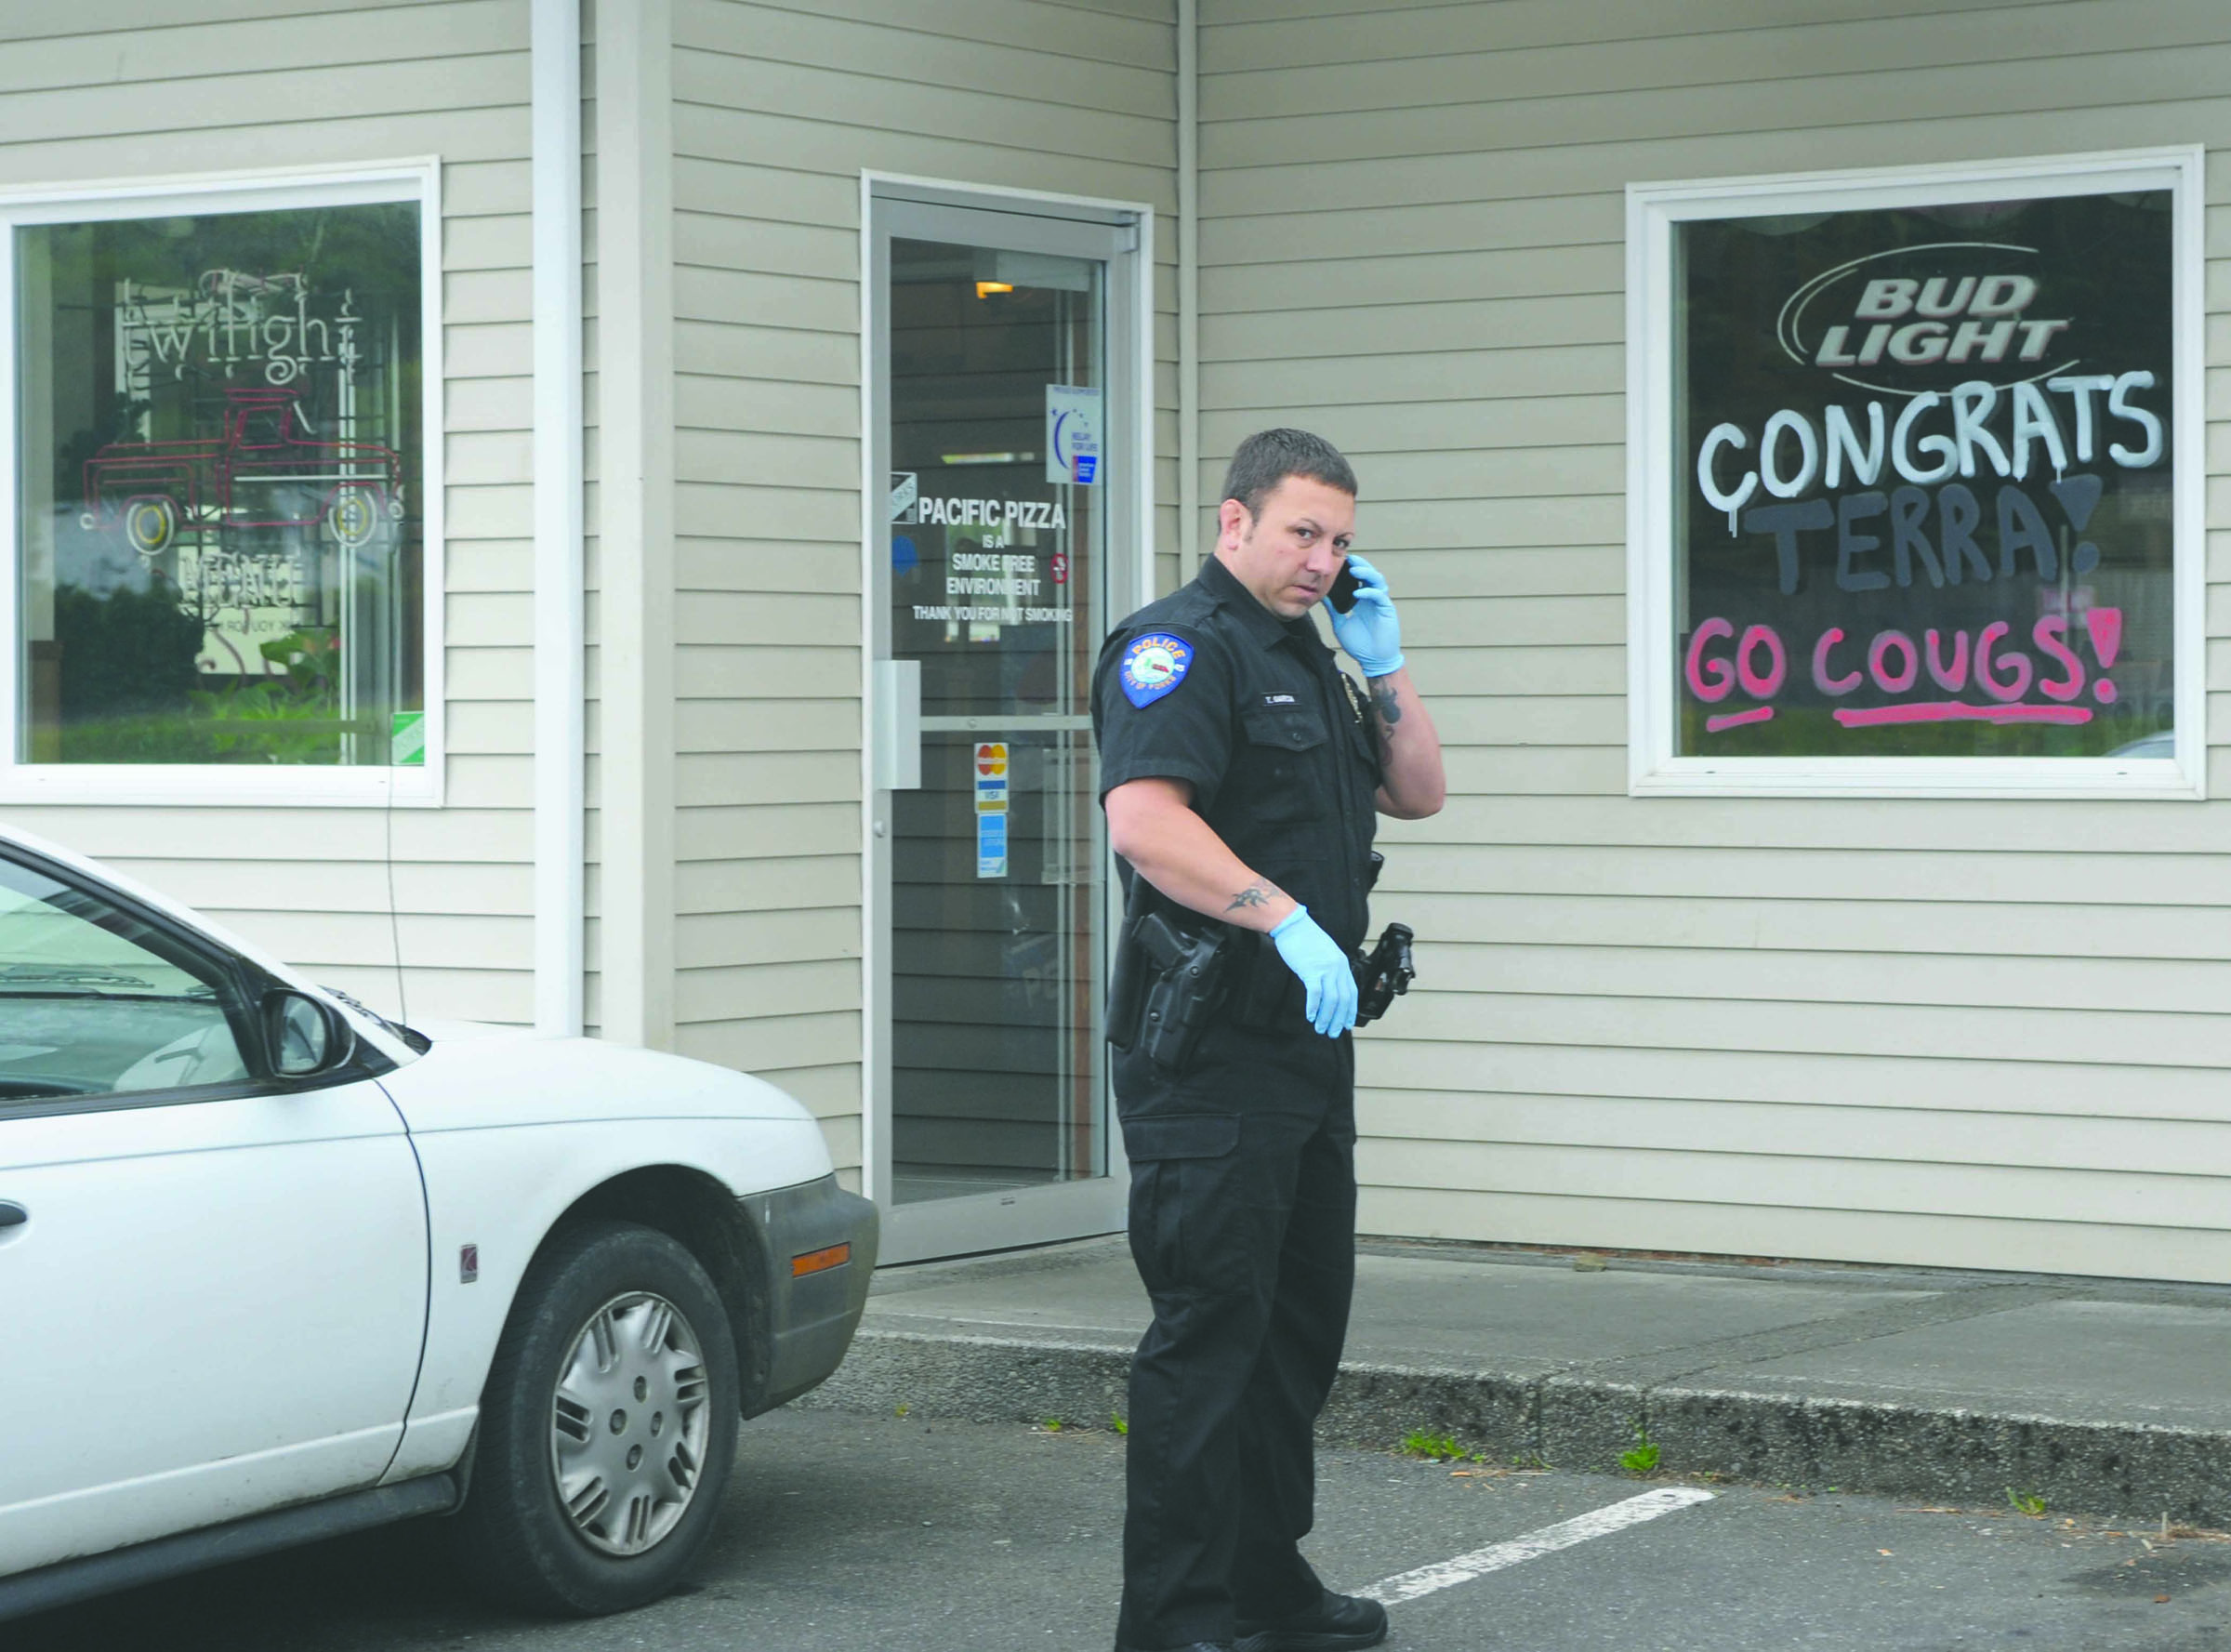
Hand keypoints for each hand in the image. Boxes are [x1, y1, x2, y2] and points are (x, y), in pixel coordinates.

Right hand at [1269, 906, 1358, 1037]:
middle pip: (1343, 999)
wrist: (1292, 925)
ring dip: (1327, 1017)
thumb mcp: (1325, 954)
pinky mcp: (1311, 970)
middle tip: (1333, 1033)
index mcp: (1342, 964)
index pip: (1352, 992)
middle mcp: (1338, 968)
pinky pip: (1315, 994)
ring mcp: (1325, 969)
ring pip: (1331, 1000)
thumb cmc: (1305, 939)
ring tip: (1321, 1029)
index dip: (1350, 1011)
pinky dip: (1314, 1007)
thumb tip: (1329, 988)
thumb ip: (1330, 969)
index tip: (1347, 1024)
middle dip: (1339, 1019)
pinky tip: (1310, 1016)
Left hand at [1327, 554, 1403, 677]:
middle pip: (1369, 574)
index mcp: (1362, 599)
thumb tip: (1320, 595)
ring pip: (1377, 581)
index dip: (1352, 568)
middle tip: (1348, 559)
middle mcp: (1372, 598)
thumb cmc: (1359, 643)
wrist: (1373, 660)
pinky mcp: (1387, 610)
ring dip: (1366, 573)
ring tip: (1353, 570)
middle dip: (1360, 565)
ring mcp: (1381, 603)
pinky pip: (1379, 596)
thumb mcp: (1340, 623)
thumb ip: (1333, 608)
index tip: (1339, 561)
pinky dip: (1369, 592)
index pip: (1359, 578)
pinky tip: (1357, 593)